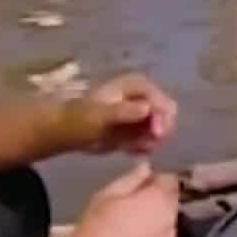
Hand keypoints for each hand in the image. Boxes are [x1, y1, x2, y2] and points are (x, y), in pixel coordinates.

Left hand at [61, 73, 177, 155]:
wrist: (69, 132)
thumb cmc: (82, 118)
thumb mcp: (101, 115)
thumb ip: (124, 111)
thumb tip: (148, 108)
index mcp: (137, 86)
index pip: (162, 100)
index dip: (163, 117)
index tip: (157, 135)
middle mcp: (144, 97)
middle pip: (167, 114)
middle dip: (160, 131)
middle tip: (146, 146)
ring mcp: (142, 112)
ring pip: (162, 128)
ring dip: (151, 141)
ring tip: (132, 148)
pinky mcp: (138, 128)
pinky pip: (151, 139)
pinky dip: (144, 146)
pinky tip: (129, 150)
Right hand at [65, 161, 179, 236]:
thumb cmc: (95, 229)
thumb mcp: (107, 195)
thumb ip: (132, 179)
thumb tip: (147, 167)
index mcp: (159, 198)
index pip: (170, 180)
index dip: (155, 181)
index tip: (141, 186)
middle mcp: (171, 218)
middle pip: (170, 202)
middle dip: (156, 202)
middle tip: (130, 210)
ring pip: (167, 224)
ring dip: (156, 223)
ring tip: (128, 232)